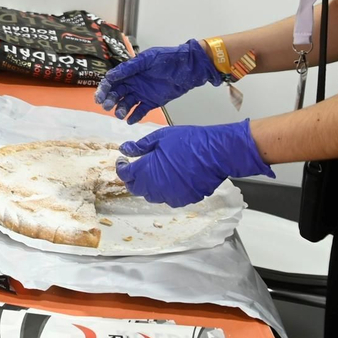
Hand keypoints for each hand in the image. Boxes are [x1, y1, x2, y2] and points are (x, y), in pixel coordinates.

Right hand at [94, 40, 222, 122]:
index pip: (112, 81)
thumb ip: (129, 68)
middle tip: (107, 106)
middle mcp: (133, 83)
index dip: (104, 89)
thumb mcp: (146, 59)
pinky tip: (130, 120)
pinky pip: (139, 111)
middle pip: (116, 94)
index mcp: (129, 72)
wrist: (187, 68)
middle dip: (110, 100)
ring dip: (121, 109)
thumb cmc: (167, 59)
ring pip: (126, 104)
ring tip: (120, 114)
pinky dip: (134, 116)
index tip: (100, 97)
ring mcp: (141, 94)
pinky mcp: (151, 102)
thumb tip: (110, 76)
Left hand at [115, 121, 273, 206]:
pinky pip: (168, 199)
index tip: (122, 161)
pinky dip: (165, 191)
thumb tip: (126, 149)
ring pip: (151, 196)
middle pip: (135, 188)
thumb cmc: (189, 142)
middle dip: (132, 179)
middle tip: (136, 168)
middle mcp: (155, 187)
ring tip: (153, 173)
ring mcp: (170, 196)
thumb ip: (140, 146)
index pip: (125, 175)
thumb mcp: (160, 137)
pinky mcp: (184, 199)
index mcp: (145, 170)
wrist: (215, 153)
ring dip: (148, 186)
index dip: (121, 168)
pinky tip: (169, 180)